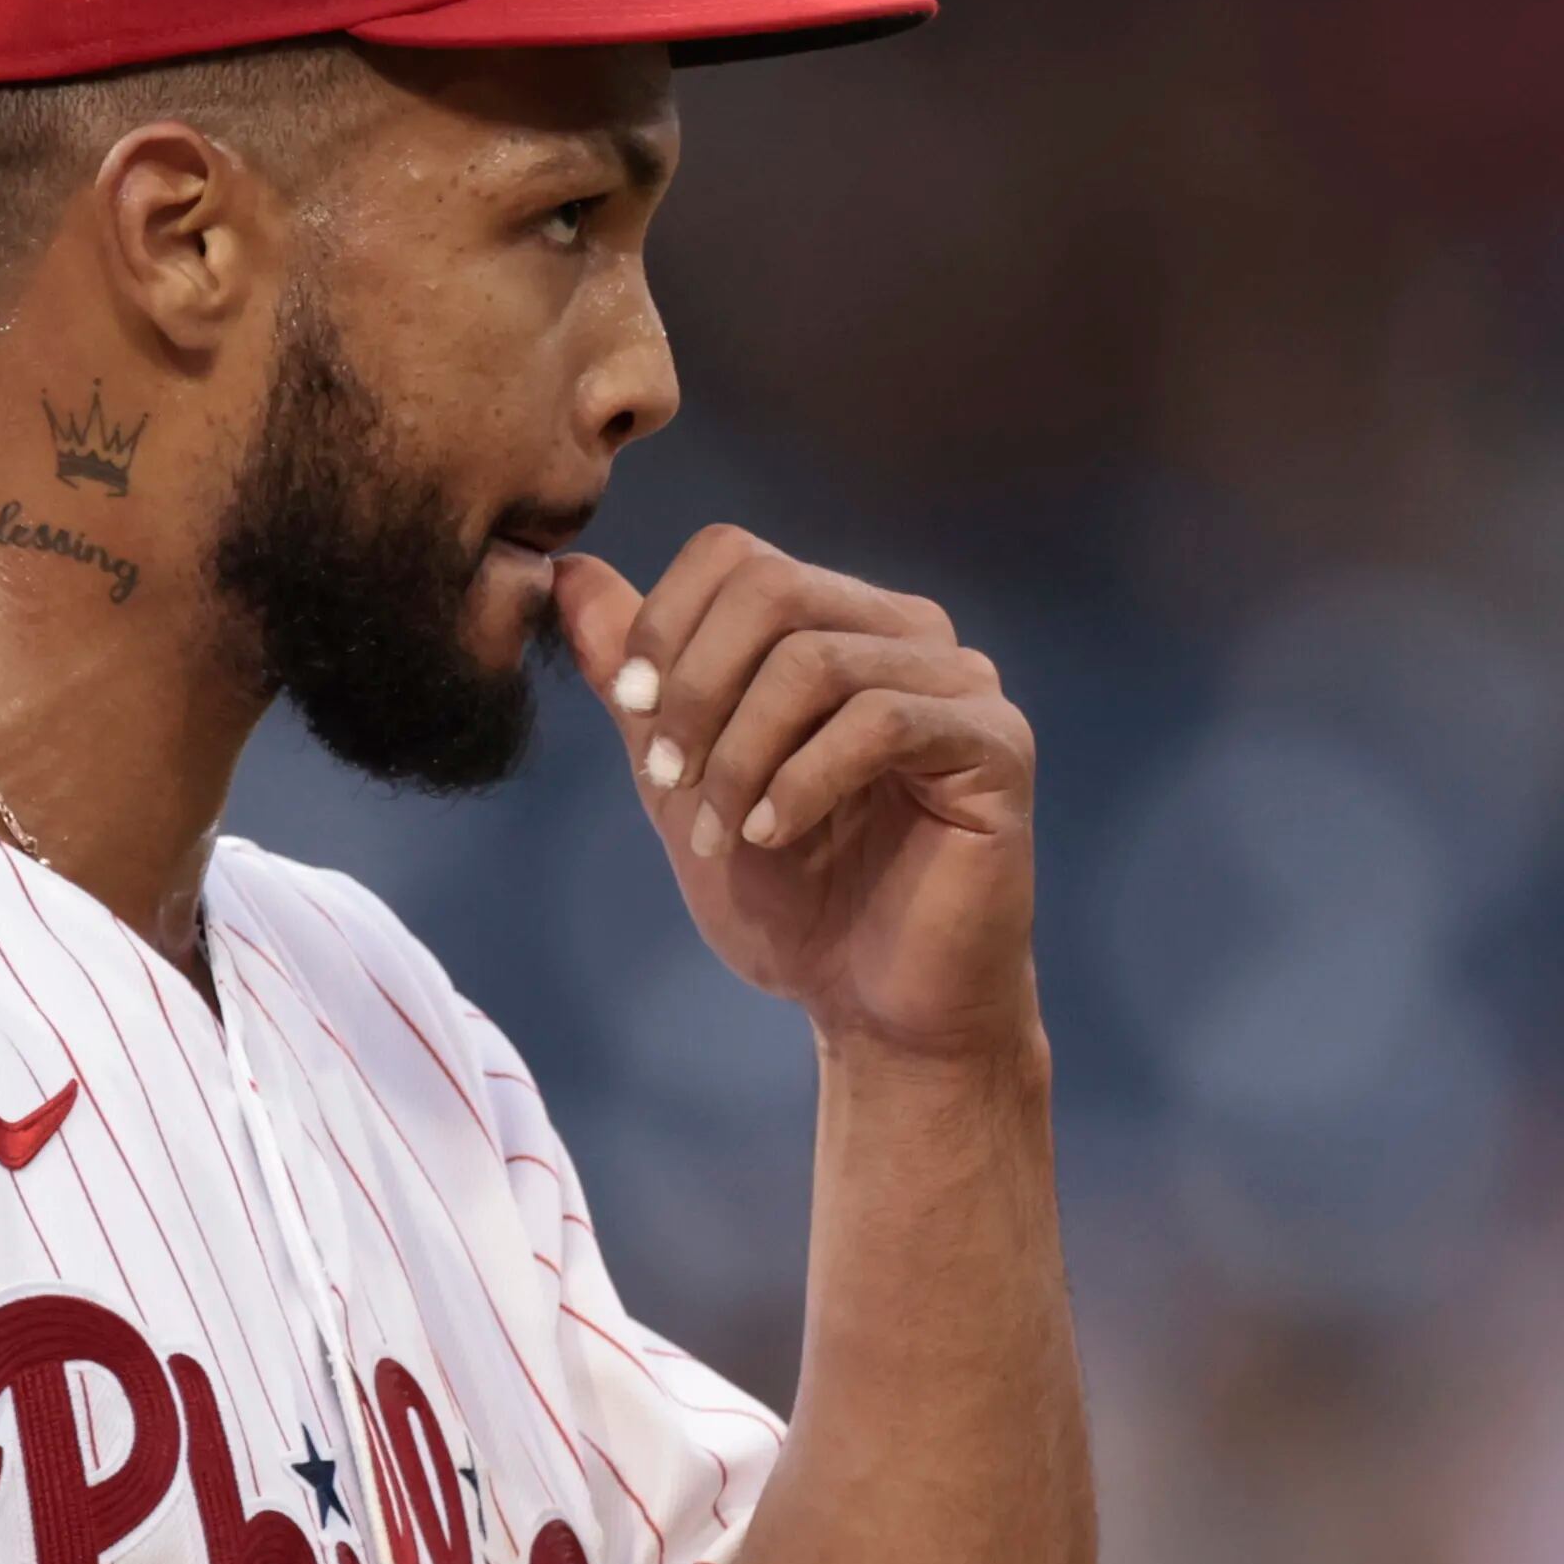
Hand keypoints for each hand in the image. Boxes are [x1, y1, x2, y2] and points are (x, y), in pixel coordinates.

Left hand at [551, 530, 1038, 1064]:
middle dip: (695, 688)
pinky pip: (882, 722)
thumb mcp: (682, 777)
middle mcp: (908, 633)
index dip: (663, 626)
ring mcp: (962, 683)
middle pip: (772, 588)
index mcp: (840, 621)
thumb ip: (633, 679)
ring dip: (741, 754)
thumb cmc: (794, 898)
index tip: (630, 714)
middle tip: (667, 779)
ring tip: (722, 831)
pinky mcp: (997, 744)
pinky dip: (802, 781)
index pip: (736, 555)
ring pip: (815, 661)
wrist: (878, 1009)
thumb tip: (567, 572)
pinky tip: (774, 836)